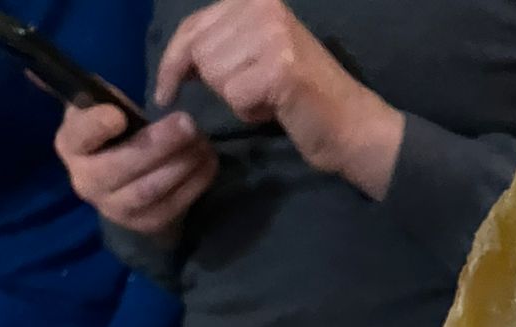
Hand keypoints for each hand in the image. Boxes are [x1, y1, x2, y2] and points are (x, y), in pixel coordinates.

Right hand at [55, 104, 217, 234]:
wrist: (126, 183)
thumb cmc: (114, 135)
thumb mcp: (101, 109)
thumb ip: (103, 97)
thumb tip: (106, 93)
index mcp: (71, 146)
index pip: (78, 136)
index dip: (96, 127)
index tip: (118, 116)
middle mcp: (87, 182)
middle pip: (123, 166)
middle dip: (159, 144)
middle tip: (188, 124)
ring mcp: (116, 209)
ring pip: (151, 189)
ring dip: (182, 164)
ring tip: (202, 141)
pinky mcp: (145, 224)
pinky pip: (173, 205)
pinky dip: (195, 182)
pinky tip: (208, 161)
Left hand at [155, 0, 402, 197]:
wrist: (351, 126)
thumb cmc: (301, 98)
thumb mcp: (257, 55)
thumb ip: (222, 44)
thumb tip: (177, 59)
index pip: (192, 26)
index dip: (173, 62)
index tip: (164, 91)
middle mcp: (262, 5)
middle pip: (200, 52)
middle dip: (219, 83)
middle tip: (255, 93)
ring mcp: (272, 34)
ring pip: (215, 75)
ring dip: (237, 98)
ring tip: (270, 98)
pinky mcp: (279, 67)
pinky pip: (235, 96)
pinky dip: (250, 112)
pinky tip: (276, 108)